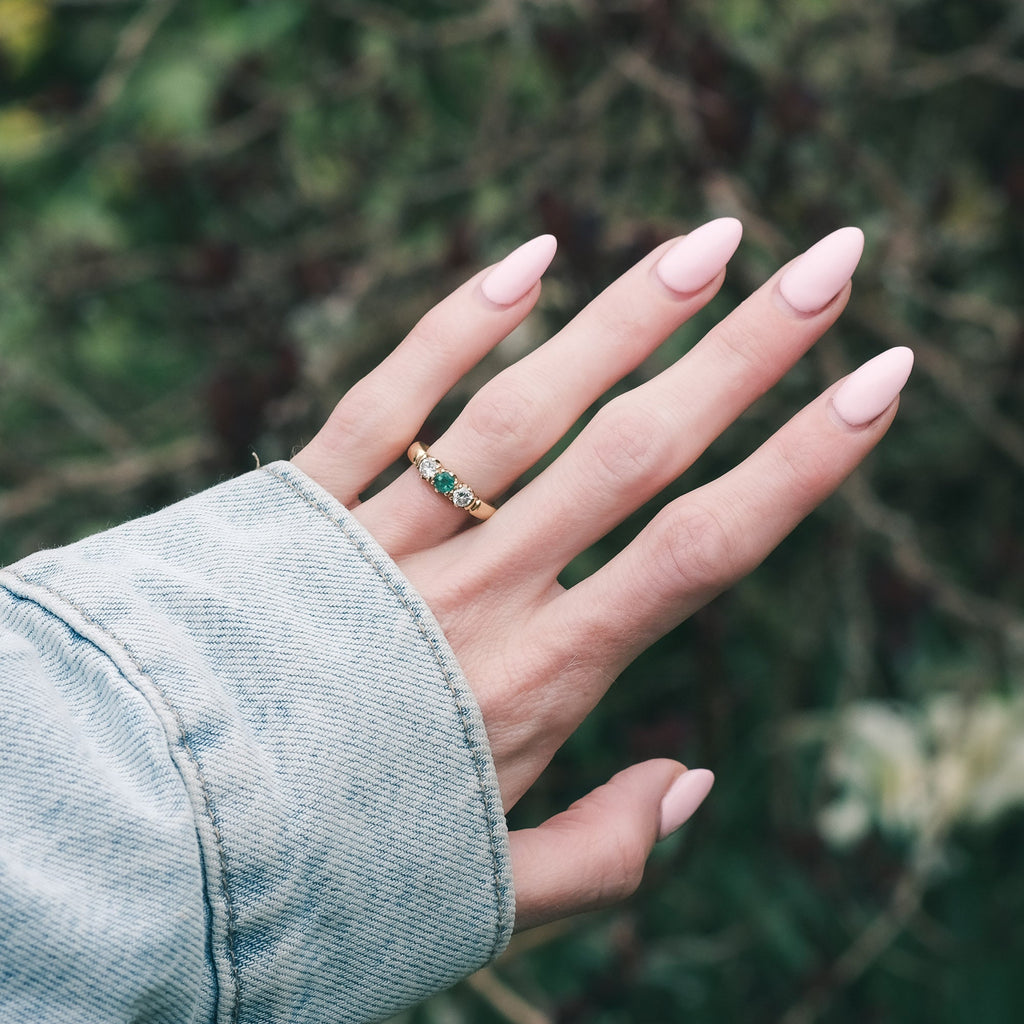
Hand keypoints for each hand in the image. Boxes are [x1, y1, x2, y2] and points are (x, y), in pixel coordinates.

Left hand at [292, 221, 912, 929]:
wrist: (173, 828)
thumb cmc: (342, 863)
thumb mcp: (490, 887)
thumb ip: (606, 853)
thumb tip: (696, 780)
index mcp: (543, 678)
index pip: (704, 548)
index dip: (804, 462)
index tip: (878, 382)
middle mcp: (480, 592)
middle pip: (637, 450)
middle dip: (747, 354)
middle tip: (831, 263)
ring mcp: (392, 540)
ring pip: (525, 408)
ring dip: (625, 317)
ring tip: (711, 239)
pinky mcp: (307, 508)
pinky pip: (387, 400)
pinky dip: (456, 325)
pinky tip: (530, 259)